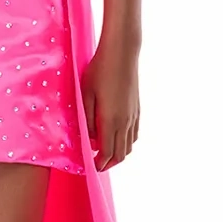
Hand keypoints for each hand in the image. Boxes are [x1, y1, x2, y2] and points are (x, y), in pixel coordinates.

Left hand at [80, 39, 139, 169]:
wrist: (122, 53)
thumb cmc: (99, 71)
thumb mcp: (85, 95)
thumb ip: (87, 120)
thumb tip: (89, 140)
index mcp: (111, 120)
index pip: (106, 152)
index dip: (98, 164)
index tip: (90, 168)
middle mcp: (125, 122)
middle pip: (120, 154)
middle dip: (108, 163)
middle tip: (96, 164)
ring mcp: (134, 116)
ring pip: (129, 146)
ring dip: (118, 154)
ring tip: (104, 153)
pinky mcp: (137, 110)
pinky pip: (134, 135)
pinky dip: (126, 143)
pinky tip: (117, 137)